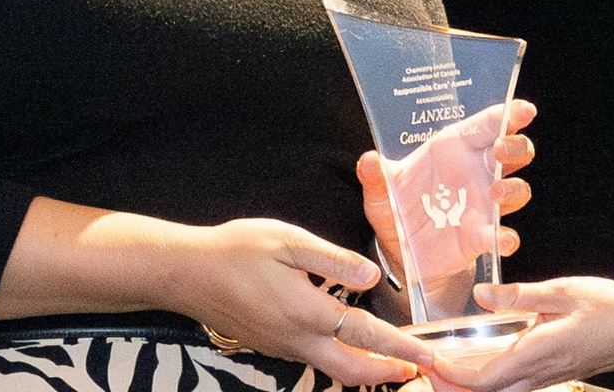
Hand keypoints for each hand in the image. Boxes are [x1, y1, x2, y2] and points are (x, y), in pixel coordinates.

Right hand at [164, 217, 432, 385]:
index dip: (399, 347)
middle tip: (418, 368)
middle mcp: (297, 339)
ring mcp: (282, 347)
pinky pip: (312, 360)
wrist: (186, 273)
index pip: (365, 335)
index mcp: (306, 311)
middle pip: (351, 371)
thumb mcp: (288, 241)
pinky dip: (339, 360)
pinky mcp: (270, 346)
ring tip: (391, 360)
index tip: (427, 356)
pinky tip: (346, 344)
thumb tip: (371, 277)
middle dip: (387, 373)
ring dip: (364, 369)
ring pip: (332, 370)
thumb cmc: (237, 250)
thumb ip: (333, 260)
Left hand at [359, 99, 536, 285]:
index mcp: (453, 148)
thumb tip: (367, 161)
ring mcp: (482, 204)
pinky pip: (501, 235)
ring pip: (516, 189)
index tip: (524, 110)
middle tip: (500, 150)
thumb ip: (376, 176)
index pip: (487, 124)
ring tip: (495, 192)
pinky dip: (505, 237)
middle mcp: (475, 173)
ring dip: (512, 189)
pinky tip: (503, 238)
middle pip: (513, 151)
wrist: (400, 249)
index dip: (510, 114)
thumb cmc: (397, 207)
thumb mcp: (381, 191)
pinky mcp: (481, 236)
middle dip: (515, 146)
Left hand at [431, 278, 613, 391]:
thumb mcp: (562, 290)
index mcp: (538, 352)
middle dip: (454, 388)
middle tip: (430, 371)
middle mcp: (541, 372)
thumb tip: (481, 295)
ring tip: (448, 368)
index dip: (452, 376)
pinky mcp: (555, 373)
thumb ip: (518, 295)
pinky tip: (485, 362)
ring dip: (472, 386)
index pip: (484, 379)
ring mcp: (549, 377)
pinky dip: (491, 381)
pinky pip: (516, 386)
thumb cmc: (610, 308)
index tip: (431, 362)